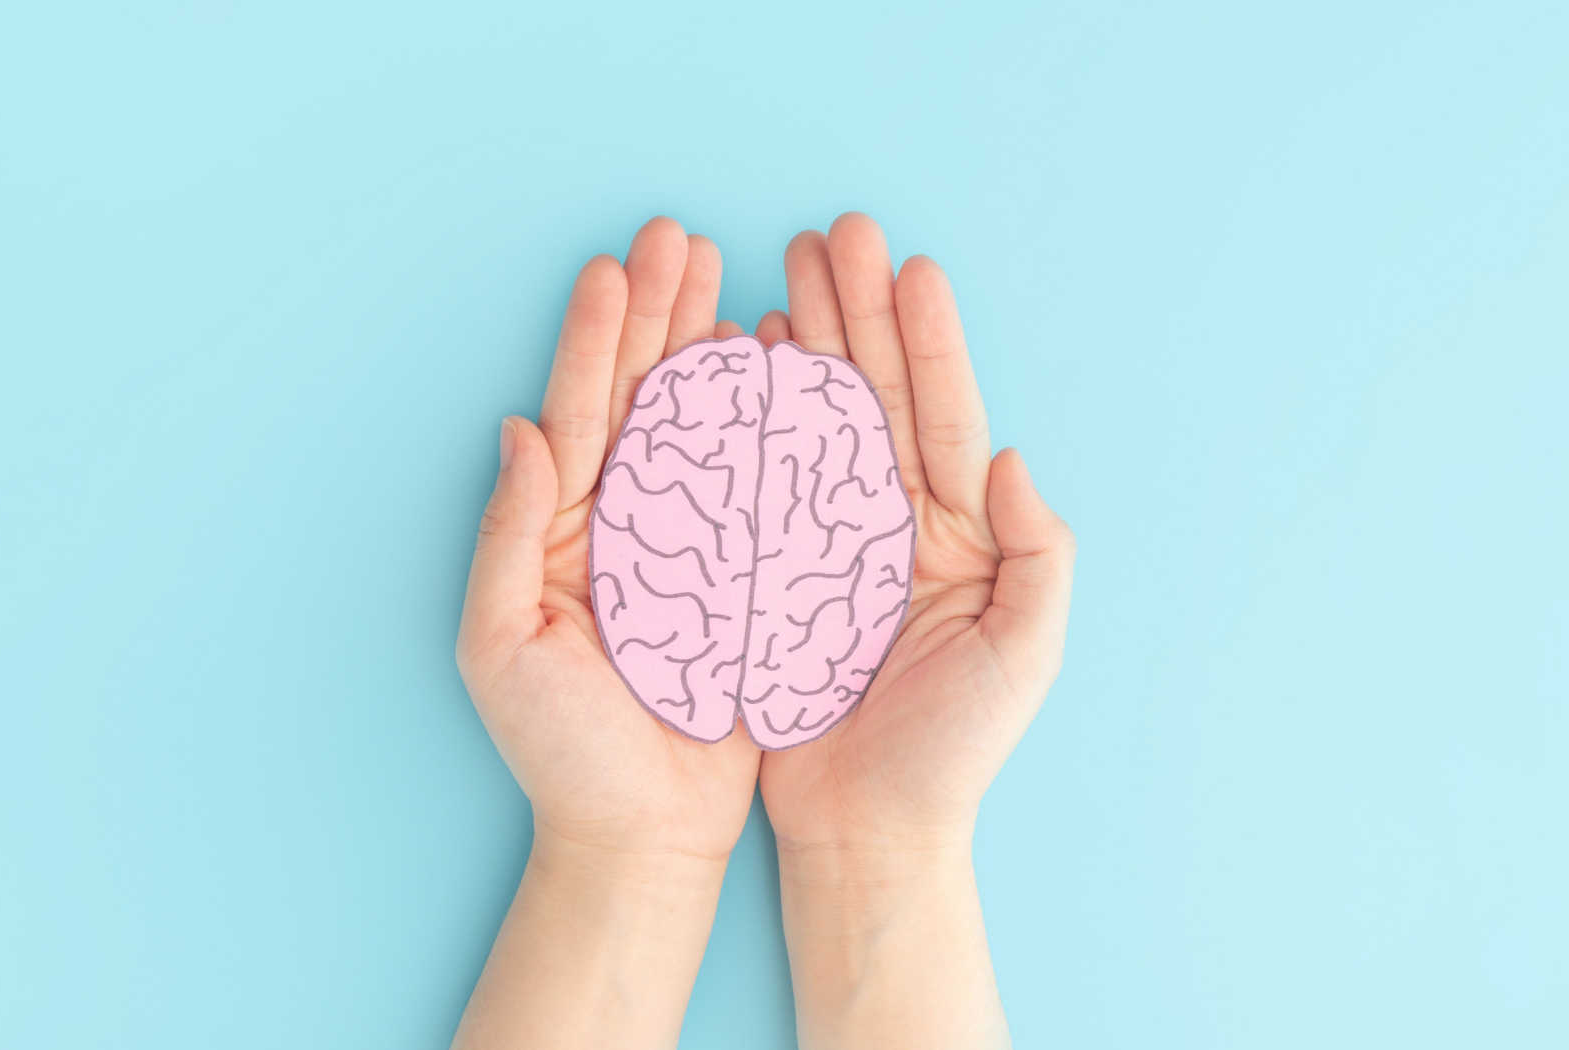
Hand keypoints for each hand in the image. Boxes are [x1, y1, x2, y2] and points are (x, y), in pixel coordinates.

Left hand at [456, 217, 759, 864]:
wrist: (641, 832)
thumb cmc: (561, 751)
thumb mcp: (504, 643)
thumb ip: (510, 535)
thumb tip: (517, 430)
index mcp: (562, 532)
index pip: (579, 412)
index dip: (595, 337)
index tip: (615, 266)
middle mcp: (625, 524)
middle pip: (641, 398)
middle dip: (657, 316)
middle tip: (679, 239)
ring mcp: (686, 545)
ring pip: (700, 426)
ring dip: (708, 348)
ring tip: (727, 277)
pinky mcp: (741, 577)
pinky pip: (755, 484)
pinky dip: (764, 422)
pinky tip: (776, 369)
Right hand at [754, 214, 1075, 1049]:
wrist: (867, 831)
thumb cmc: (951, 753)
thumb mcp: (1024, 656)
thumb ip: (1039, 556)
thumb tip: (1018, 460)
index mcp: (961, 536)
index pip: (947, 419)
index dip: (932, 342)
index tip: (913, 269)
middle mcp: (896, 523)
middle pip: (879, 397)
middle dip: (861, 314)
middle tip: (839, 234)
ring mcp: (832, 540)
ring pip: (819, 421)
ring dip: (808, 343)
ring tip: (786, 268)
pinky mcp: (774, 569)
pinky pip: (762, 478)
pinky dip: (754, 415)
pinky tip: (743, 359)